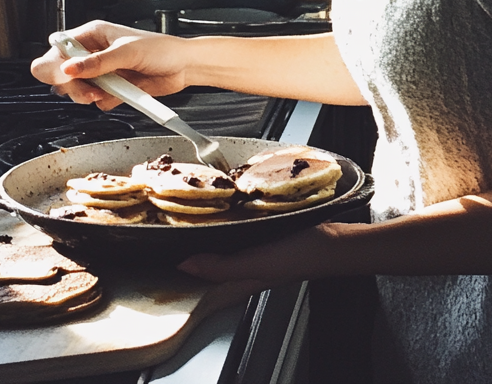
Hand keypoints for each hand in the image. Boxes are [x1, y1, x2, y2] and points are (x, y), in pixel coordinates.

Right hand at [29, 19, 188, 109]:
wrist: (182, 67)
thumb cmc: (162, 49)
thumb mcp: (127, 52)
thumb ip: (97, 62)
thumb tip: (69, 67)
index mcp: (93, 34)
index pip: (59, 48)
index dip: (55, 63)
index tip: (64, 76)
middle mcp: (94, 53)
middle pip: (61, 72)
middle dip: (71, 85)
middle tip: (87, 90)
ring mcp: (101, 72)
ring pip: (76, 89)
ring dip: (87, 95)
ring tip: (104, 92)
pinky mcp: (110, 88)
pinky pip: (95, 101)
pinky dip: (104, 101)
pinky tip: (118, 94)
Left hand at [178, 223, 340, 288]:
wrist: (333, 240)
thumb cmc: (299, 256)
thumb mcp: (257, 263)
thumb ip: (221, 267)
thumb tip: (186, 265)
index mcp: (239, 281)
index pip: (202, 284)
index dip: (181, 272)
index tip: (159, 255)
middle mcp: (244, 267)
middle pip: (209, 262)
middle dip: (189, 247)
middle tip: (169, 227)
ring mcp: (255, 251)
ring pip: (222, 245)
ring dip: (207, 232)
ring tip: (188, 213)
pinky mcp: (265, 234)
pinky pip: (237, 231)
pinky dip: (227, 222)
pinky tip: (223, 208)